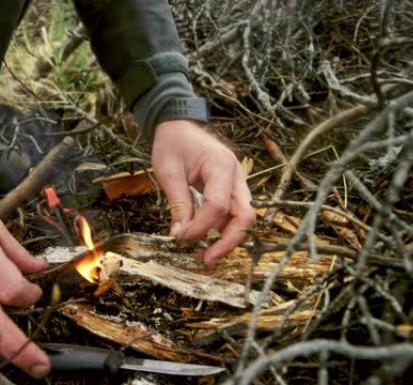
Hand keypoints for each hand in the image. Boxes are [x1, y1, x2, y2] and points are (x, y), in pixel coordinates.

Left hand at [151, 120, 255, 264]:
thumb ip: (178, 203)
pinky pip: (233, 213)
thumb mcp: (167, 172)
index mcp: (220, 165)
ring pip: (243, 218)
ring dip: (227, 239)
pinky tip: (205, 239)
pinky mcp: (232, 189)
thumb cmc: (172, 144)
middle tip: (206, 259)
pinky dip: (222, 229)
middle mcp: (236, 175)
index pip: (218, 205)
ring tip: (204, 254)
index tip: (182, 238)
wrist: (178, 126)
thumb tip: (180, 234)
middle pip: (244, 216)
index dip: (201, 227)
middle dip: (228, 242)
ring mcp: (237, 182)